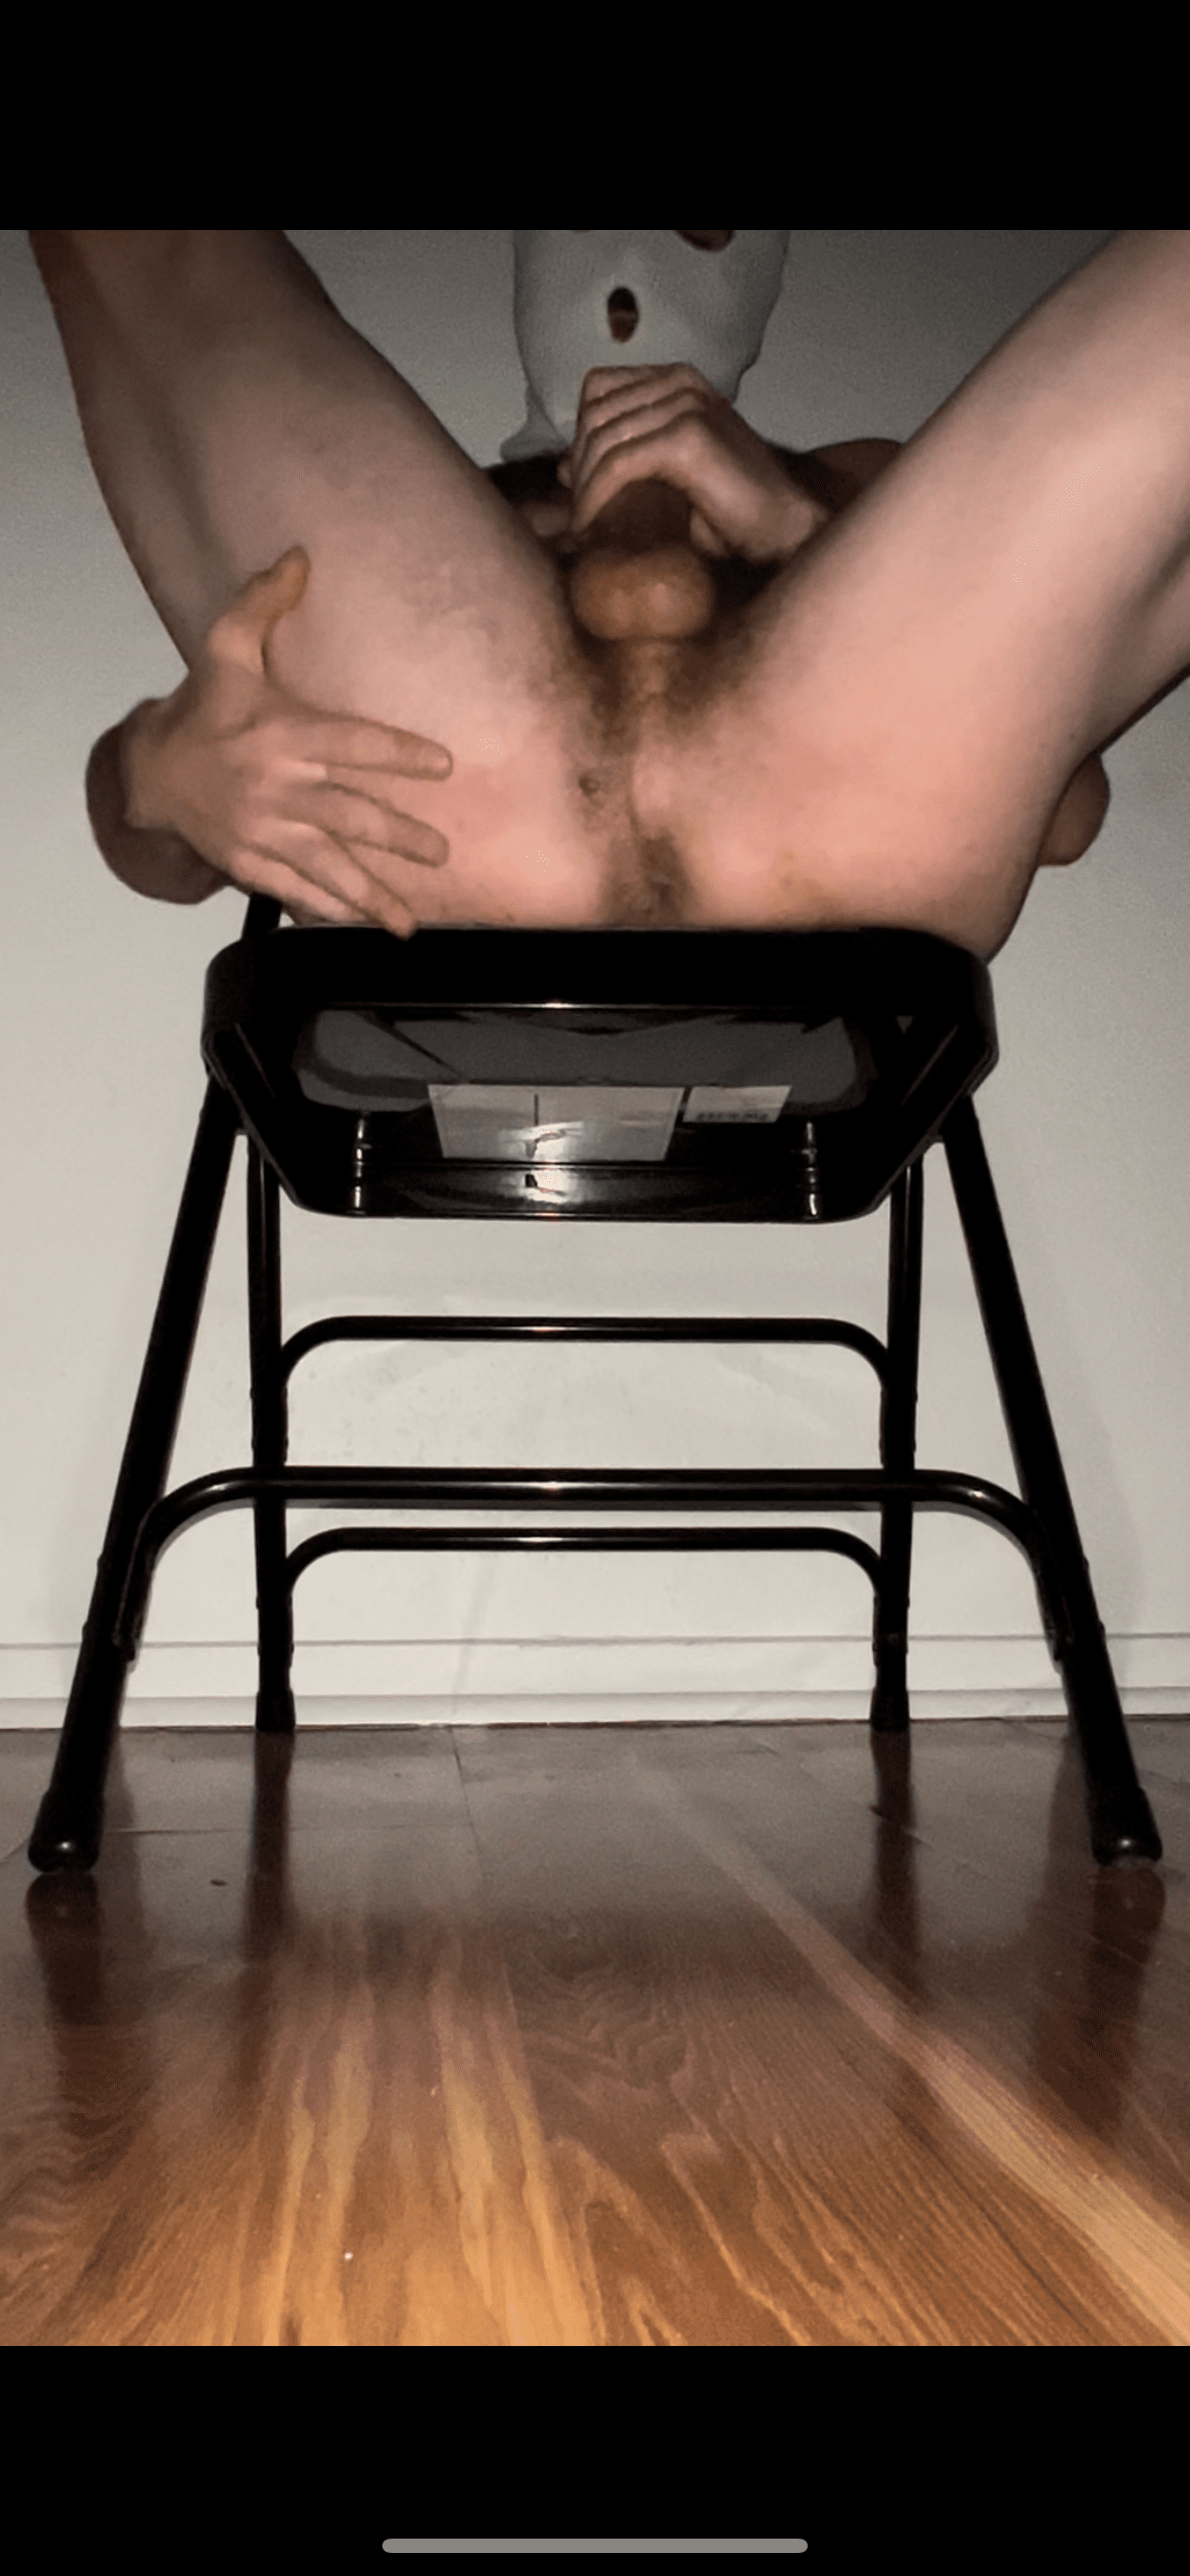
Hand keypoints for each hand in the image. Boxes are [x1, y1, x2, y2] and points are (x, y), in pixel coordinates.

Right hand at [121, 549, 453, 935]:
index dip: (397, 753)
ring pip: (326, 867)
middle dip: (397, 837)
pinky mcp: (249, 863)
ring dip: (370, 894)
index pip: (350, 743)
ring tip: (409, 921)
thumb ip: (263, 605)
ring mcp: (262, 832)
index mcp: (280, 734)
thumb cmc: (203, 710)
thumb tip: (300, 556)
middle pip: (348, 815)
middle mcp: (276, 788)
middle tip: (441, 854)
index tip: (443, 765)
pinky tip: (362, 923)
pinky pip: (296, 890)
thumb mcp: (224, 650)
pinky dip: (329, 909)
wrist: (150, 774)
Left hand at [557, 365, 827, 565]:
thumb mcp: (666, 478)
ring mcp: (686, 405)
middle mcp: (682, 382)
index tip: (581, 485)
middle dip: (579, 466)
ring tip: (584, 526)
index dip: (581, 437)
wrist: (782, 532)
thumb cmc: (730, 512)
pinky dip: (596, 498)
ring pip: (602, 439)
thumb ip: (621, 461)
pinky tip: (592, 527)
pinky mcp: (688, 437)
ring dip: (584, 487)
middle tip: (579, 513)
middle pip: (595, 413)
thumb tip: (561, 466)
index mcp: (679, 380)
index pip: (599, 391)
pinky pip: (618, 465)